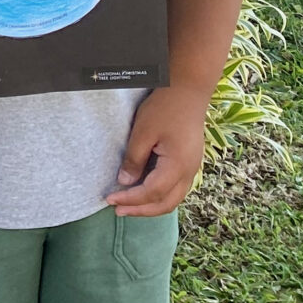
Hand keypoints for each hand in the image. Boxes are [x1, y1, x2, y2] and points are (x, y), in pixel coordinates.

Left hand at [106, 86, 209, 216]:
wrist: (188, 91)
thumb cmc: (165, 109)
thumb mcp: (143, 132)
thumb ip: (134, 159)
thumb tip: (124, 182)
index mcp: (178, 165)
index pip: (151, 192)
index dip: (130, 199)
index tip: (110, 200)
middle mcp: (189, 172)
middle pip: (166, 203)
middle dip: (141, 210)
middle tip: (118, 210)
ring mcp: (192, 168)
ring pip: (173, 198)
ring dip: (151, 205)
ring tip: (129, 206)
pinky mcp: (190, 163)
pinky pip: (176, 188)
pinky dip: (160, 196)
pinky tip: (144, 192)